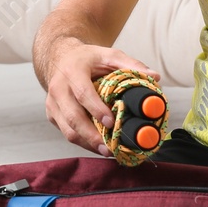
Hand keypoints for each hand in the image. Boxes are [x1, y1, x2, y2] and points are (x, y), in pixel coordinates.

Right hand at [43, 40, 160, 156]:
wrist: (60, 58)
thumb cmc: (88, 59)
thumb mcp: (109, 55)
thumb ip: (131, 65)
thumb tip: (155, 77)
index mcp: (72, 72)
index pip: (82, 93)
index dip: (96, 109)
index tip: (111, 122)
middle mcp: (58, 89)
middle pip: (72, 117)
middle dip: (91, 135)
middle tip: (109, 148)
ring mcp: (52, 104)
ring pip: (67, 130)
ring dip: (87, 143)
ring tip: (106, 151)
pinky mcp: (52, 115)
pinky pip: (66, 132)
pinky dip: (82, 142)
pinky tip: (97, 146)